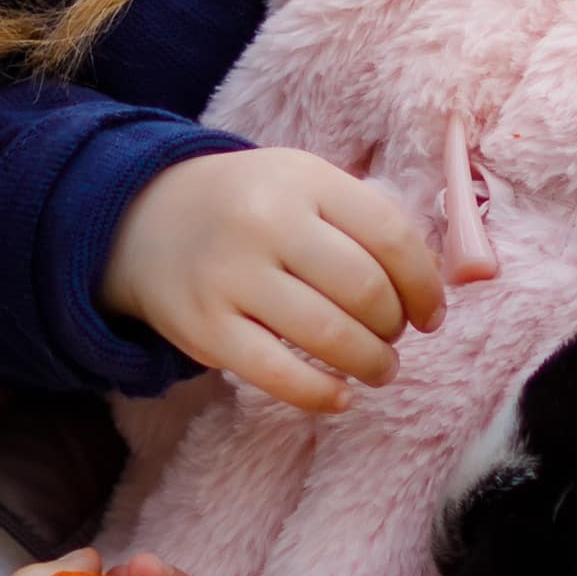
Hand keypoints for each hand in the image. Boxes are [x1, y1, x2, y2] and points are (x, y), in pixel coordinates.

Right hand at [106, 149, 450, 412]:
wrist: (142, 219)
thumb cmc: (248, 207)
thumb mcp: (302, 184)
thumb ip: (362, 221)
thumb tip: (433, 288)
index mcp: (303, 179)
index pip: (390, 235)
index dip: (424, 285)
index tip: (430, 315)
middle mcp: (267, 222)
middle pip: (364, 290)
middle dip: (394, 327)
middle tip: (393, 339)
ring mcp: (232, 276)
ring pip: (329, 336)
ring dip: (370, 363)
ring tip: (377, 369)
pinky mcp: (205, 328)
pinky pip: (279, 375)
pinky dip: (321, 395)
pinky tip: (339, 396)